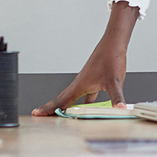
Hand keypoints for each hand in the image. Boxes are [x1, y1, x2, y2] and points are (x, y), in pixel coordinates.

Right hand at [31, 1, 137, 115]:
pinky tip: (88, 106)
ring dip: (65, 104)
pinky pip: (85, 94)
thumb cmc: (111, 58)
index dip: (48, 109)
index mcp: (80, 85)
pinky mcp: (94, 79)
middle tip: (40, 114)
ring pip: (73, 96)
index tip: (37, 113)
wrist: (114, 43)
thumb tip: (119, 108)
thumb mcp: (115, 81)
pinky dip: (83, 102)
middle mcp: (80, 83)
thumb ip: (117, 97)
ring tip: (60, 112)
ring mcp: (86, 81)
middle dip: (51, 107)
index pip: (61, 101)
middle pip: (62, 99)